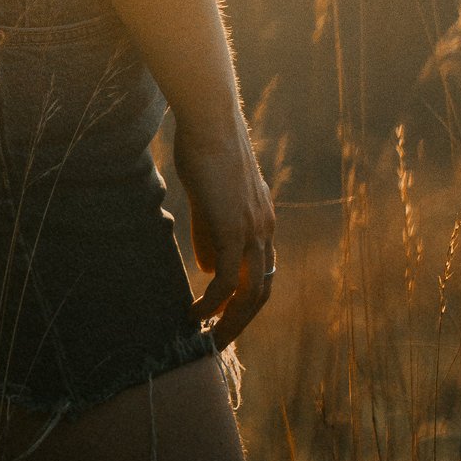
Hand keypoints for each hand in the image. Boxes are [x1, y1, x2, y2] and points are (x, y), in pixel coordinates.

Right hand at [174, 110, 276, 347]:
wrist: (210, 119)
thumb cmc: (204, 147)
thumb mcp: (211, 197)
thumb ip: (211, 233)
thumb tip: (207, 269)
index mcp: (263, 220)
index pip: (263, 272)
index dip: (246, 299)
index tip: (226, 318)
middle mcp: (265, 229)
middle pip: (262, 291)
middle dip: (242, 321)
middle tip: (220, 341)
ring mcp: (253, 230)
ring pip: (249, 293)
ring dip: (230, 322)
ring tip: (208, 337)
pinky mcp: (233, 229)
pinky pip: (225, 281)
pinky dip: (211, 303)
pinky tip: (194, 313)